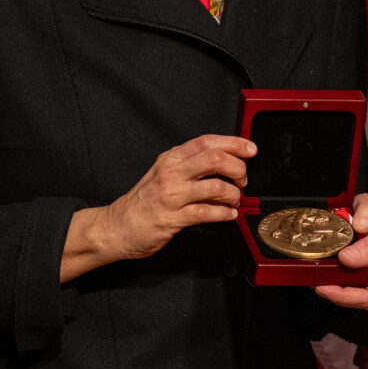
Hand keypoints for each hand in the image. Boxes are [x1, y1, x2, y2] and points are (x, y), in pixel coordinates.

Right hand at [62, 134, 253, 281]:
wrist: (117, 226)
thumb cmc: (144, 201)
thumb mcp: (164, 173)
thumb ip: (190, 165)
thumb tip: (226, 161)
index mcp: (171, 158)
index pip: (207, 142)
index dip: (233, 143)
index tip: (250, 149)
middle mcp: (171, 172)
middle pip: (214, 159)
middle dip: (238, 168)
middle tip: (243, 179)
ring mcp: (171, 196)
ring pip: (214, 187)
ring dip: (233, 194)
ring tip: (235, 199)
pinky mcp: (172, 218)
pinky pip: (206, 213)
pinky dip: (224, 213)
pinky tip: (229, 214)